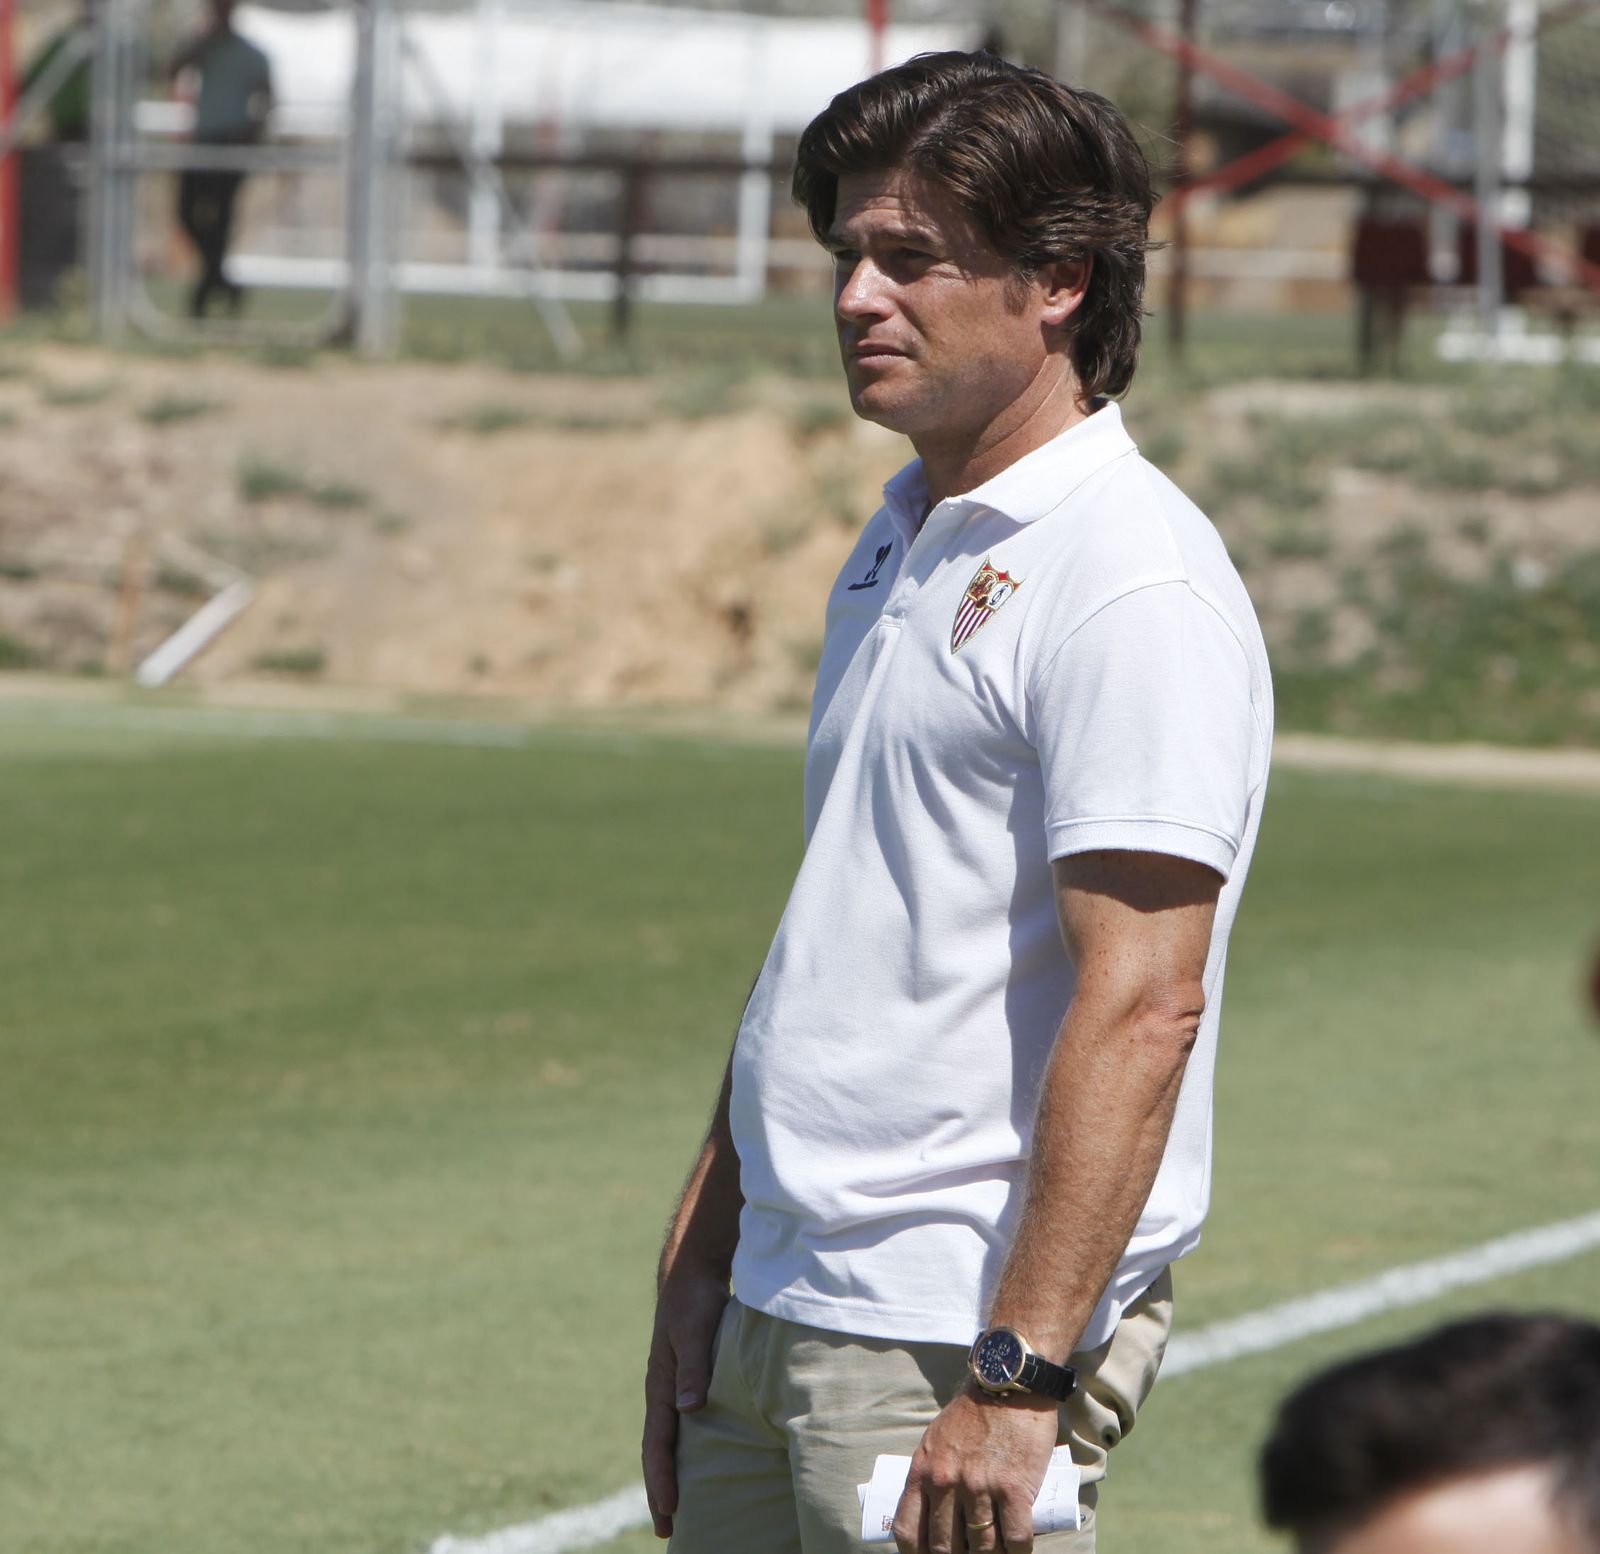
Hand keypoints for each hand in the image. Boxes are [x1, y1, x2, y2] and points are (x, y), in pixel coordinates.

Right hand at [641, 1266, 729, 1539]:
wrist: (693, 1273)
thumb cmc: (695, 1300)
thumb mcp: (693, 1330)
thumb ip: (692, 1367)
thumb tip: (688, 1409)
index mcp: (660, 1385)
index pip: (658, 1442)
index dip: (661, 1478)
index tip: (667, 1510)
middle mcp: (663, 1392)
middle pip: (659, 1450)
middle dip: (660, 1489)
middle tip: (666, 1529)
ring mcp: (674, 1387)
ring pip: (671, 1440)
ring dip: (672, 1474)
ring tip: (679, 1509)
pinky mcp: (689, 1381)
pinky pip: (684, 1425)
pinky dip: (686, 1451)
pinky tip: (699, 1464)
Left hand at [892, 1386, 1056, 1553]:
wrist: (1008, 1383)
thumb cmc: (973, 1412)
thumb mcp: (936, 1440)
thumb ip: (932, 1475)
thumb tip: (932, 1516)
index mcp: (924, 1470)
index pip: (909, 1530)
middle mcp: (947, 1482)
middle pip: (945, 1547)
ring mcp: (980, 1486)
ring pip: (983, 1548)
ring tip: (996, 1553)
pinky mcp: (1014, 1488)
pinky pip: (1016, 1539)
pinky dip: (1017, 1553)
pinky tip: (1018, 1551)